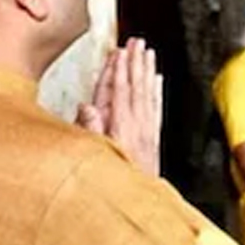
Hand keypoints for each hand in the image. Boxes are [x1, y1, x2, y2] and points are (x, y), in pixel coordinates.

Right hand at [82, 40, 162, 177]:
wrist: (139, 202)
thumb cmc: (115, 180)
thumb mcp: (96, 156)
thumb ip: (91, 130)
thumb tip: (87, 106)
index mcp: (121, 126)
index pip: (119, 91)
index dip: (118, 70)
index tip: (119, 51)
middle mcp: (137, 125)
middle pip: (136, 87)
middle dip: (135, 63)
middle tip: (137, 42)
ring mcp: (147, 130)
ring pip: (148, 93)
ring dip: (146, 72)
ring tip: (148, 53)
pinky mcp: (153, 137)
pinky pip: (156, 108)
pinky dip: (156, 92)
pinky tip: (157, 80)